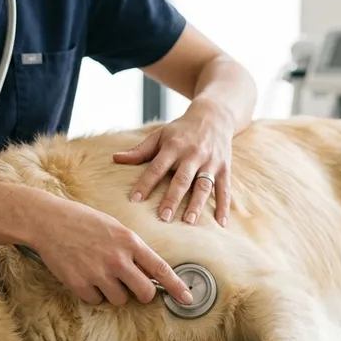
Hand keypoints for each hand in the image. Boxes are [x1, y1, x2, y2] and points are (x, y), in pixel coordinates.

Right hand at [28, 197, 192, 307]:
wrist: (48, 220)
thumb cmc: (83, 221)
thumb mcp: (114, 228)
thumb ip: (132, 249)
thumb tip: (148, 272)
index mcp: (129, 242)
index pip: (160, 269)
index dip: (177, 287)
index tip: (188, 299)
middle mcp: (117, 259)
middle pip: (144, 293)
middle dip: (141, 293)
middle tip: (132, 286)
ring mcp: (98, 273)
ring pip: (120, 299)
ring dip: (113, 292)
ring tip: (99, 272)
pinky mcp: (80, 284)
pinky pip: (97, 301)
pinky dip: (92, 293)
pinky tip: (84, 274)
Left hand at [114, 98, 234, 225]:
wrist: (214, 116)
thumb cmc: (181, 130)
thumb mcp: (160, 135)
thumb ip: (140, 150)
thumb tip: (115, 158)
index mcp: (173, 146)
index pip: (157, 167)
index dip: (145, 183)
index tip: (134, 200)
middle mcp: (192, 154)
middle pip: (182, 179)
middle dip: (173, 198)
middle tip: (163, 217)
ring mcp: (210, 162)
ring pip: (203, 185)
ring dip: (197, 204)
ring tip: (189, 221)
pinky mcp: (224, 168)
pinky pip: (225, 189)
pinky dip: (224, 206)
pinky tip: (220, 224)